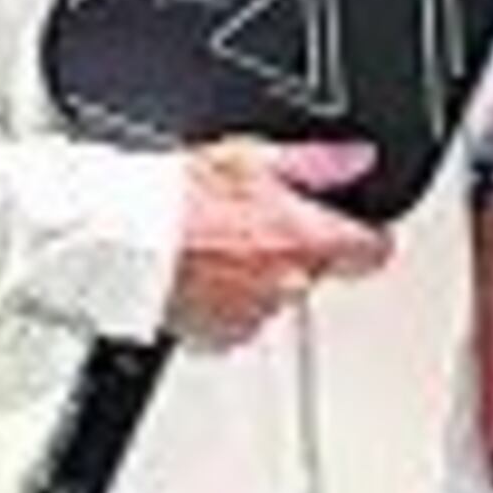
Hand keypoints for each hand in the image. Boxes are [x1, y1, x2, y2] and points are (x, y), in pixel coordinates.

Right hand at [168, 137, 391, 344]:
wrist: (118, 242)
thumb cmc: (175, 201)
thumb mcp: (250, 157)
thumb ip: (316, 162)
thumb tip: (357, 159)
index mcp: (305, 239)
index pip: (373, 250)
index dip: (365, 235)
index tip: (355, 228)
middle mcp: (289, 284)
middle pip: (317, 269)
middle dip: (296, 249)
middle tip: (255, 222)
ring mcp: (256, 314)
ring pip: (276, 294)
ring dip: (259, 275)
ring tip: (219, 244)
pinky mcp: (221, 336)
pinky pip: (239, 319)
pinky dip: (227, 299)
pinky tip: (203, 272)